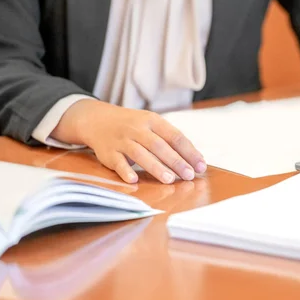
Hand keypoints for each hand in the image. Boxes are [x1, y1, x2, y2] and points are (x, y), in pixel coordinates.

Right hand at [51, 99, 206, 183]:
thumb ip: (170, 139)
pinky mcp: (108, 152)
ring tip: (169, 180)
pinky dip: (125, 171)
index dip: (189, 151)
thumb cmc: (133, 126)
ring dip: (155, 167)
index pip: (175, 136)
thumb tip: (195, 159)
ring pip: (140, 153)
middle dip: (176, 161)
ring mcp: (122, 140)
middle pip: (159, 145)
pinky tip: (134, 180)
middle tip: (189, 176)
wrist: (97, 119)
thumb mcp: (151, 124)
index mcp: (153, 121)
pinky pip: (118, 162)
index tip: (201, 166)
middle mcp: (137, 129)